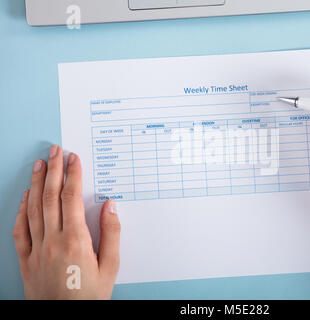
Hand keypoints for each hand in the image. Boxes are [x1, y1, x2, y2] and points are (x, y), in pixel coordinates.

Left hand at [13, 145, 120, 298]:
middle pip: (51, 197)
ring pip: (33, 208)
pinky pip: (20, 230)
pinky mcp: (26, 260)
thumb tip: (110, 205)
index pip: (72, 198)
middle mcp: (52, 240)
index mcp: (75, 240)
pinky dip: (21, 210)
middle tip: (55, 151)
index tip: (74, 158)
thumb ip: (111, 233)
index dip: (73, 175)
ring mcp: (36, 250)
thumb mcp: (111, 267)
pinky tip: (25, 197)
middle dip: (54, 170)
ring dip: (37, 183)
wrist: (65, 319)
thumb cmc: (91, 296)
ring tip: (39, 164)